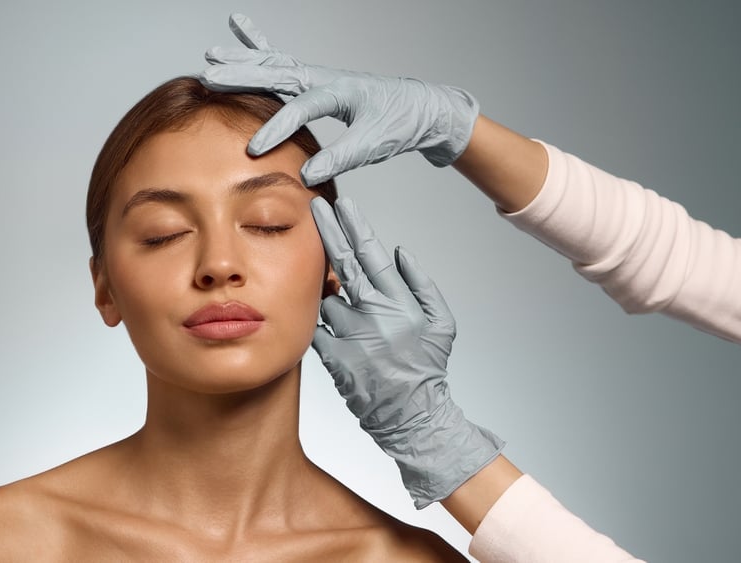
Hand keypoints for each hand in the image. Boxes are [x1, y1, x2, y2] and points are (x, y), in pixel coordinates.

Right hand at [201, 13, 480, 185]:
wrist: (421, 108)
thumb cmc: (400, 124)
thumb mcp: (374, 144)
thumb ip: (341, 157)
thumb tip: (308, 173)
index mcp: (339, 91)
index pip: (300, 107)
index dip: (277, 129)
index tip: (254, 150)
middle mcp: (324, 77)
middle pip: (277, 72)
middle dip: (242, 75)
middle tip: (210, 77)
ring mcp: (318, 75)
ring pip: (273, 63)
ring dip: (243, 60)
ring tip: (211, 56)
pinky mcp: (316, 80)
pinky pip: (282, 60)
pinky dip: (258, 45)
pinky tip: (239, 29)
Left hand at [310, 197, 502, 508]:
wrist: (412, 416)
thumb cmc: (426, 369)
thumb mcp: (442, 323)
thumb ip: (422, 284)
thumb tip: (400, 251)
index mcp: (399, 302)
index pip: (371, 254)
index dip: (354, 226)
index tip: (342, 205)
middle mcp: (372, 315)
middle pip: (343, 263)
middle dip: (329, 230)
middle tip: (315, 207)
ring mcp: (350, 336)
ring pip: (326, 297)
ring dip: (327, 291)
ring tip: (335, 298)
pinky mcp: (332, 358)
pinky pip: (316, 328)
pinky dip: (318, 322)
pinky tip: (324, 323)